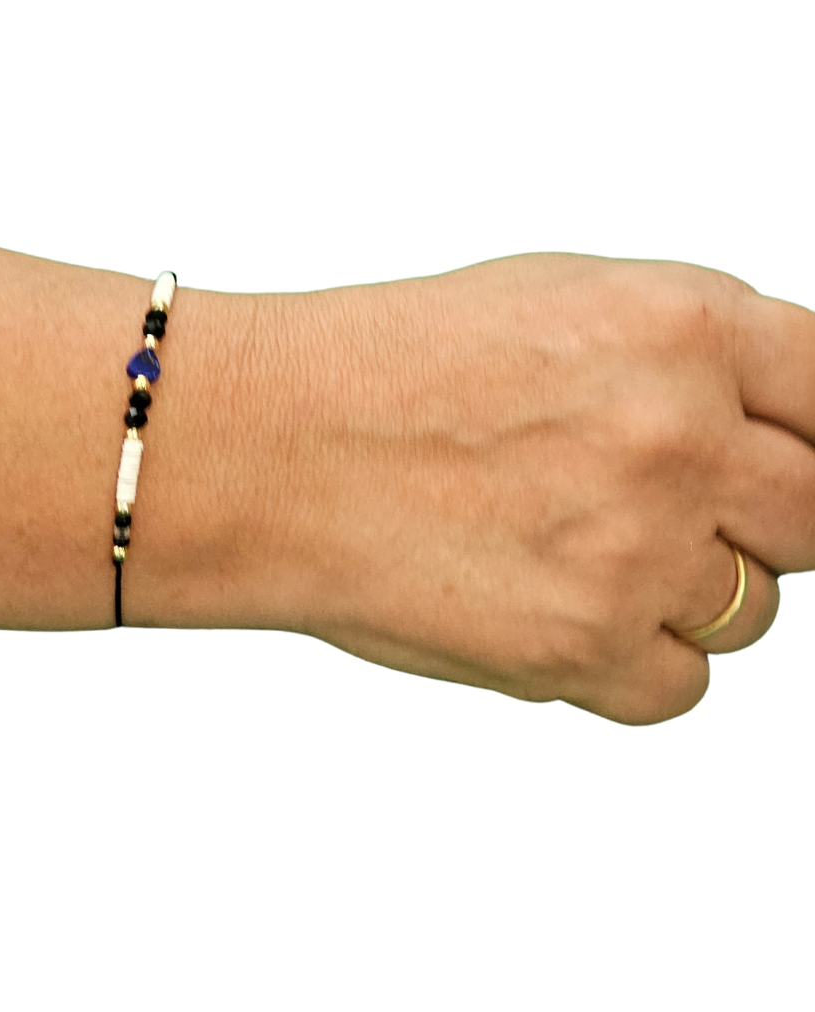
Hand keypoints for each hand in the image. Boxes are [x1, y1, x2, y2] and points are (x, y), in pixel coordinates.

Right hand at [165, 255, 813, 722]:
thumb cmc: (389, 370)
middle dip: (754, 520)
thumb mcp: (558, 304)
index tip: (785, 466)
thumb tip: (769, 428)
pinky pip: (681, 685)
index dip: (811, 439)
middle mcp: (674, 438)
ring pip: (750, 612)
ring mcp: (632, 552)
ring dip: (680, 594)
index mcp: (680, 326)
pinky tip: (553, 611)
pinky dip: (630, 661)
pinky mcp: (580, 650)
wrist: (271, 449)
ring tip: (570, 555)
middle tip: (662, 510)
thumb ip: (689, 360)